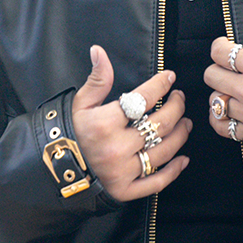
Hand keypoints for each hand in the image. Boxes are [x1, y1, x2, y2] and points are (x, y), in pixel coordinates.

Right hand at [71, 46, 190, 200]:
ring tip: (185, 123)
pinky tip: (183, 159)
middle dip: (177, 108)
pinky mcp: (126, 190)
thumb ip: (97, 79)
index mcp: (105, 123)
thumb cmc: (71, 133)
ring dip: (181, 135)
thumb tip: (99, 51)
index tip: (170, 77)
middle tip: (180, 99)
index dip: (161, 85)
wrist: (57, 171)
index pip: (143, 99)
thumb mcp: (81, 104)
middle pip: (161, 124)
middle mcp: (117, 147)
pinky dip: (174, 171)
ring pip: (164, 151)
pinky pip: (157, 181)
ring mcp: (123, 171)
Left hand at [204, 0, 242, 140]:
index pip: (219, 52)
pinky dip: (220, 120)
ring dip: (221, 95)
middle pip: (211, 75)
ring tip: (231, 91)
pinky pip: (221, 126)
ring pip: (215, 100)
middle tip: (228, 69)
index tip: (225, 46)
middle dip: (218, 70)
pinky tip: (227, 113)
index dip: (220, 47)